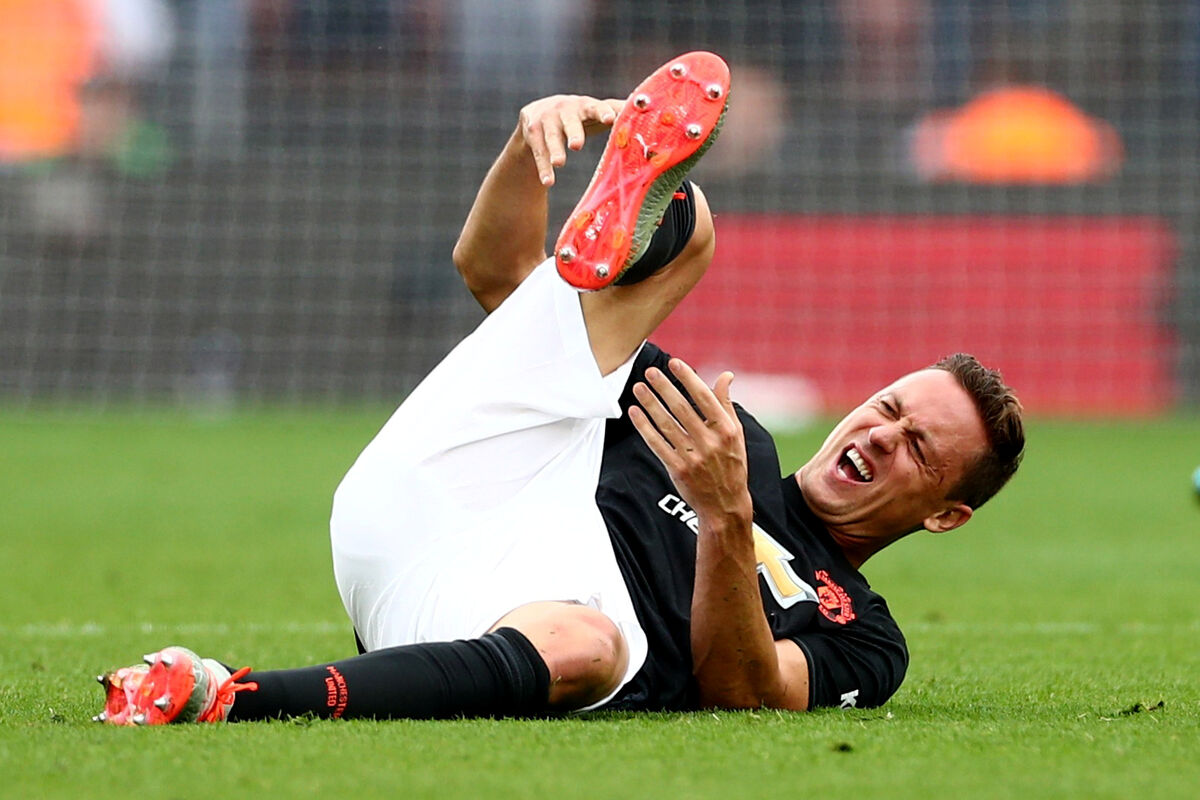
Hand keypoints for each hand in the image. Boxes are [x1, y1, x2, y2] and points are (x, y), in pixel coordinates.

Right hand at [517, 95, 624, 185]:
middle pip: (569, 121)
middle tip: (577, 145)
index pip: (595, 107)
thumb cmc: (577, 115)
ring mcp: (545, 120)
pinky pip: (538, 153)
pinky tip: (548, 181)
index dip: (602, 112)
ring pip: (550, 137)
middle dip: (573, 131)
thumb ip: (615, 110)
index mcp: (584, 105)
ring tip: (560, 163)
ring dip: (555, 150)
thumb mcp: (593, 112)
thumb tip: (645, 108)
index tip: (610, 119)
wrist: (536, 113)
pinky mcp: (531, 132)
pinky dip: (543, 168)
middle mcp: (563, 109)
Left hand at [629, 358, 752, 524]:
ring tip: (638, 388)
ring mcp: (693, 457)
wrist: (725, 504)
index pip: (704, 398)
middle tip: (650, 372)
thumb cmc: (731, 464)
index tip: (674, 363)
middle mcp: (710, 442)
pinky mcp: (678, 469)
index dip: (688, 379)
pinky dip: (644, 427)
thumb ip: (726, 404)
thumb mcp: (737, 434)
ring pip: (666, 424)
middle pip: (682, 408)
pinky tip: (635, 412)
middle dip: (664, 387)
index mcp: (727, 430)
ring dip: (650, 404)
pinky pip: (657, 444)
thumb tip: (725, 375)